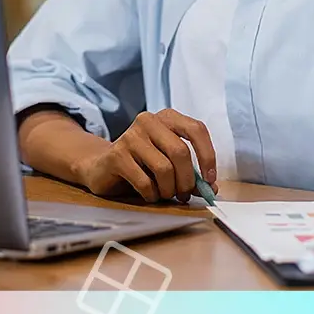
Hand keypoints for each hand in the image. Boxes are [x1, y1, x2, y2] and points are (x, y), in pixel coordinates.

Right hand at [73, 109, 216, 203]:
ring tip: (165, 195)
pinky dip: (152, 194)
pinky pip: (145, 181)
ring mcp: (130, 136)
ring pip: (164, 168)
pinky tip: (149, 194)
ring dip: (169, 190)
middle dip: (187, 180)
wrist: (101, 166)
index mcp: (166, 117)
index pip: (196, 129)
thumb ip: (191, 172)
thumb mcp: (169, 163)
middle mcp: (148, 121)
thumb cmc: (141, 164)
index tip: (210, 179)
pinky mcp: (116, 155)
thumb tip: (212, 188)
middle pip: (180, 152)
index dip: (208, 156)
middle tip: (185, 195)